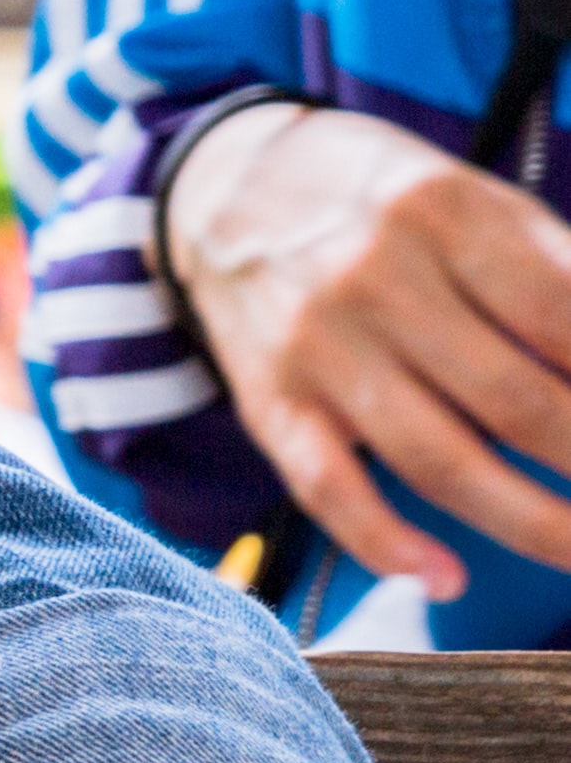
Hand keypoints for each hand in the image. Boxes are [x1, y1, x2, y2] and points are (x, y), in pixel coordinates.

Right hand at [165, 102, 570, 595]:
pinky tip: (444, 577)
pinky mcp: (270, 398)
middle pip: (518, 403)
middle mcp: (376, 279)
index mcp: (445, 214)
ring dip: (532, 526)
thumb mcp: (479, 198)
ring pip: (439, 461)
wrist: (226, 184)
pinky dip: (384, 543)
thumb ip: (558, 272)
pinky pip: (326, 486)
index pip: (564, 321)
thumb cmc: (385, 202)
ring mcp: (317, 346)